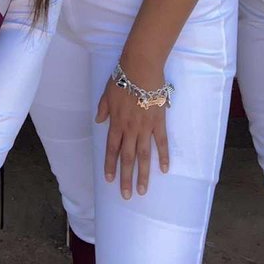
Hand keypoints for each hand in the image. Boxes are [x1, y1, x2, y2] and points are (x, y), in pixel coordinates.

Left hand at [95, 69, 169, 199]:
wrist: (141, 68)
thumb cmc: (122, 78)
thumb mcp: (106, 93)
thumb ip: (103, 108)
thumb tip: (98, 121)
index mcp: (116, 122)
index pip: (112, 148)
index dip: (110, 165)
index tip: (109, 180)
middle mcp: (130, 128)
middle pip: (127, 157)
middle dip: (126, 177)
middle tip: (126, 195)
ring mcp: (146, 127)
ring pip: (144, 155)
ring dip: (143, 174)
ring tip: (143, 190)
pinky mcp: (159, 122)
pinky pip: (162, 142)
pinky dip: (164, 156)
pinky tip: (164, 169)